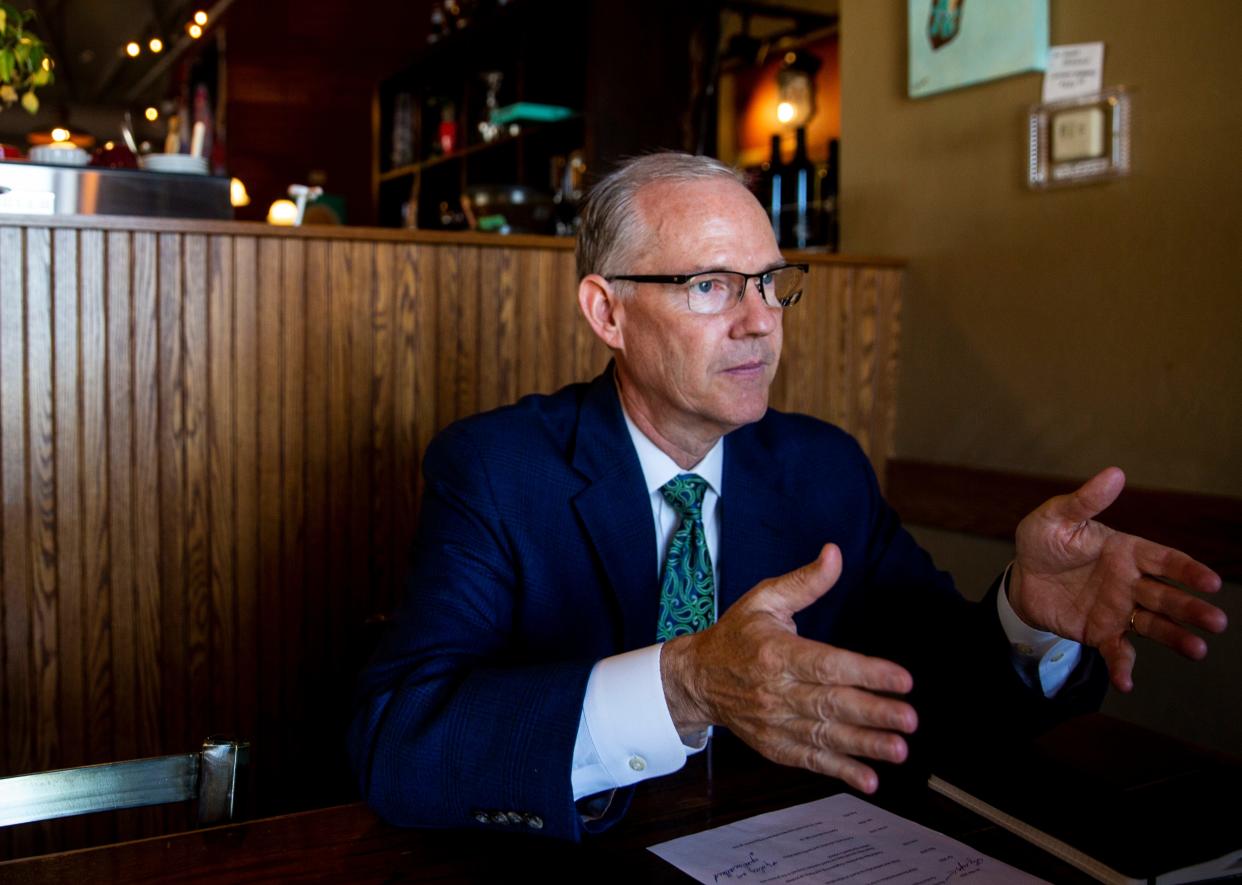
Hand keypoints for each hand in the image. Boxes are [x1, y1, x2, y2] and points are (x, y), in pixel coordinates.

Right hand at [659, 544, 917, 793]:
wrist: (696, 677)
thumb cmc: (735, 635)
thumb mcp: (765, 599)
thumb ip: (805, 582)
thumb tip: (835, 553)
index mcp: (776, 653)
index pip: (827, 664)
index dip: (866, 672)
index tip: (902, 678)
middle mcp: (775, 691)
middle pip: (830, 704)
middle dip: (873, 713)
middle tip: (909, 718)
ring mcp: (774, 722)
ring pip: (825, 736)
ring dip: (864, 745)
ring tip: (899, 749)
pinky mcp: (774, 745)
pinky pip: (810, 761)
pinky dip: (840, 772)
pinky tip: (870, 780)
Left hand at [1008, 467, 1225, 692]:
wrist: (1021, 576)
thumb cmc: (1043, 540)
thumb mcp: (1057, 517)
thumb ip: (1085, 501)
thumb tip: (1115, 473)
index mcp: (1127, 551)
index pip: (1165, 560)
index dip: (1188, 570)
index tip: (1212, 582)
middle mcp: (1131, 582)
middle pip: (1167, 596)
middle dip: (1191, 608)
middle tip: (1216, 622)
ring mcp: (1119, 610)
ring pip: (1154, 626)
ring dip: (1176, 638)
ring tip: (1198, 650)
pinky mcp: (1101, 633)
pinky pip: (1117, 651)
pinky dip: (1123, 667)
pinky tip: (1127, 683)